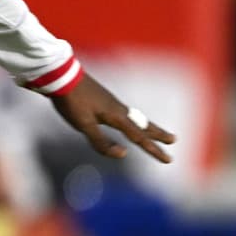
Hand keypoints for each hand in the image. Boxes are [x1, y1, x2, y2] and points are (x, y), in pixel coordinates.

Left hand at [52, 74, 175, 162]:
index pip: (139, 138)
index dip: (154, 150)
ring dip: (149, 127)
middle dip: (158, 135)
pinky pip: (127, 115)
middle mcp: (118, 110)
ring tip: (157, 132)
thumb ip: (102, 142)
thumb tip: (123, 154)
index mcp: (116, 116)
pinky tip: (130, 123)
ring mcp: (112, 104)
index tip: (168, 159)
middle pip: (143, 125)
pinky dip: (136, 122)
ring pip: (136, 119)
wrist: (61, 76)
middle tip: (174, 140)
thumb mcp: (84, 125)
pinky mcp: (105, 101)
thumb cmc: (72, 101)